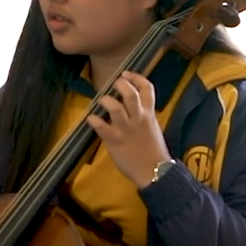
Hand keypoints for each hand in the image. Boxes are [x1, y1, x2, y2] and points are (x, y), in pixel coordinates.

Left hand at [87, 72, 172, 188]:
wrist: (155, 171)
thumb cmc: (155, 152)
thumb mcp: (153, 129)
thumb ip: (144, 118)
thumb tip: (133, 111)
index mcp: (150, 114)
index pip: (147, 88)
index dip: (136, 77)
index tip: (127, 74)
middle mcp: (138, 118)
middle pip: (130, 94)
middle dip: (120, 84)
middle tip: (113, 85)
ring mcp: (126, 129)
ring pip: (115, 107)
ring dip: (106, 100)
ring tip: (101, 100)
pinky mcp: (115, 141)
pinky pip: (101, 127)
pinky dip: (93, 120)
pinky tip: (90, 119)